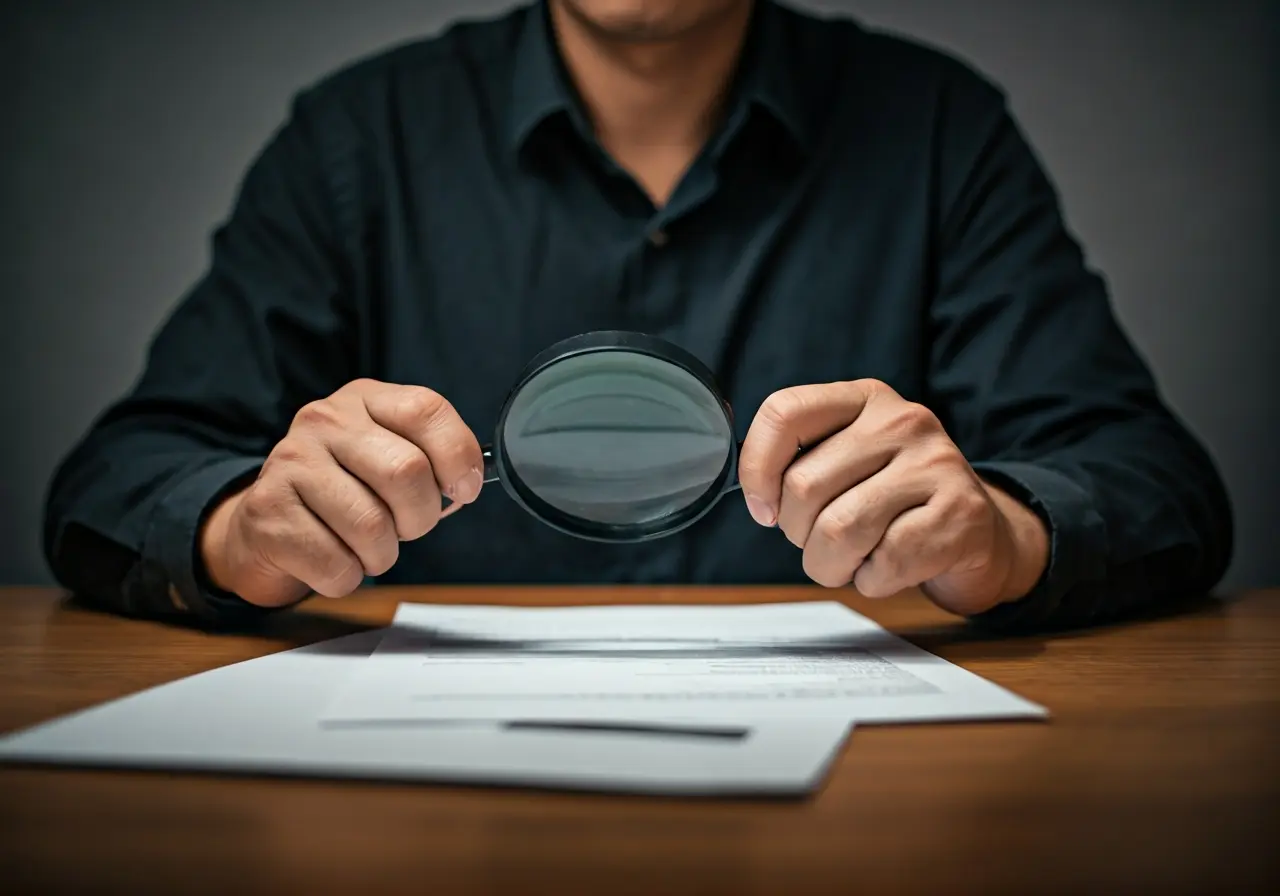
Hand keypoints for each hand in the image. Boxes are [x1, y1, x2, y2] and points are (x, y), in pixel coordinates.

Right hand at [199, 379, 483, 607]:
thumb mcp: (386, 456)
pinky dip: (346, 576)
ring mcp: (290, 462)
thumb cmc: (343, 494)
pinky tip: (332, 560)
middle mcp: (324, 420)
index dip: (457, 456)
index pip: (426, 410)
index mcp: (365, 399)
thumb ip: (430, 458)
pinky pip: (335, 564)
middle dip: (420, 517)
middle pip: (406, 471)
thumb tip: (466, 484)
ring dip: (382, 554)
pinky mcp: (267, 510)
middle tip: (406, 527)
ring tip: (366, 547)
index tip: (463, 490)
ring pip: (371, 526)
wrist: (264, 526)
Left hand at [737, 380, 1048, 615]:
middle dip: (798, 533)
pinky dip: (873, 581)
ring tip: (852, 560)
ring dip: (830, 565)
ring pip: (838, 529)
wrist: (982, 534)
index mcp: (865, 399)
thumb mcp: (849, 463)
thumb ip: (801, 461)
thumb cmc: (897, 503)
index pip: (785, 413)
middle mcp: (903, 421)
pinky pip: (884, 562)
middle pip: (804, 485)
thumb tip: (756, 495)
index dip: (757, 469)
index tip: (764, 509)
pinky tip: (890, 567)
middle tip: (823, 541)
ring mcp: (937, 464)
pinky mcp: (962, 514)